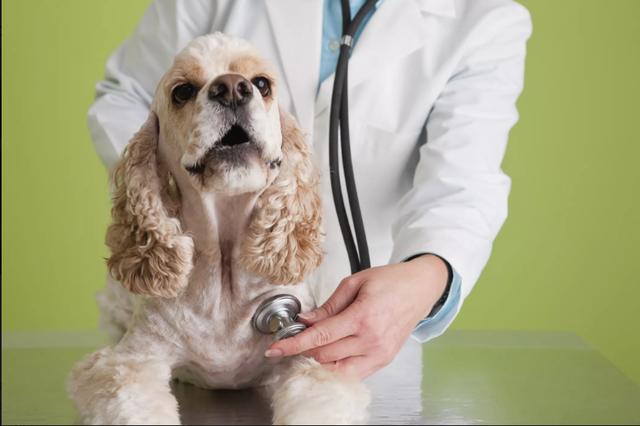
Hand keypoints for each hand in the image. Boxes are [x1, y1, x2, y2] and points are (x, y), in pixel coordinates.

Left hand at [265, 254, 448, 378]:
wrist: (420, 289)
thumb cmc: (391, 281)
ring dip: (320, 358)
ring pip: (336, 368)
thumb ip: (328, 305)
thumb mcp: (355, 283)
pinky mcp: (383, 360)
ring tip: (317, 342)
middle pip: (324, 355)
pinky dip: (337, 366)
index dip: (293, 344)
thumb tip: (306, 320)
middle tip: (300, 334)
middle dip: (306, 347)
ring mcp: (379, 353)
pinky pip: (353, 373)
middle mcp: (371, 339)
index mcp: (362, 316)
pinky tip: (332, 352)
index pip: (319, 336)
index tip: (275, 349)